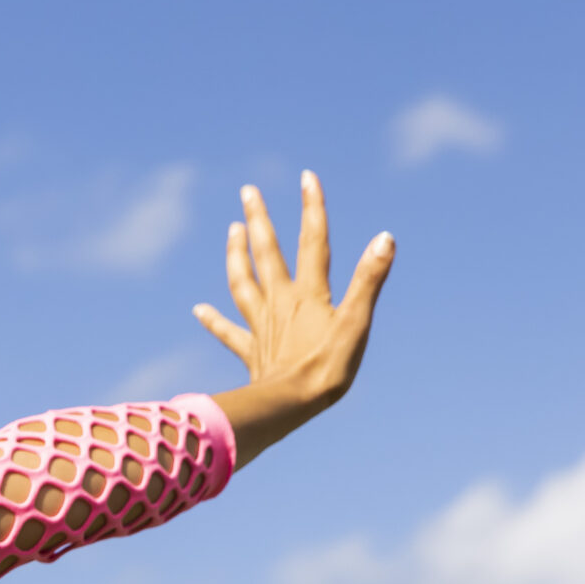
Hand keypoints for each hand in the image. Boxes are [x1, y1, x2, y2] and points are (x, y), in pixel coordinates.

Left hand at [196, 171, 394, 466]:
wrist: (288, 406)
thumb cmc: (327, 368)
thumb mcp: (356, 322)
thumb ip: (369, 280)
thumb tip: (386, 238)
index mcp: (309, 292)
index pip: (313, 240)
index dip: (312, 207)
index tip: (307, 177)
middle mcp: (281, 302)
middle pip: (267, 252)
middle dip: (259, 219)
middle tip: (248, 191)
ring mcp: (262, 325)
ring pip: (243, 282)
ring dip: (236, 255)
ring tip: (231, 230)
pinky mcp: (251, 351)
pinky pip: (228, 332)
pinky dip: (213, 319)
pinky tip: (199, 309)